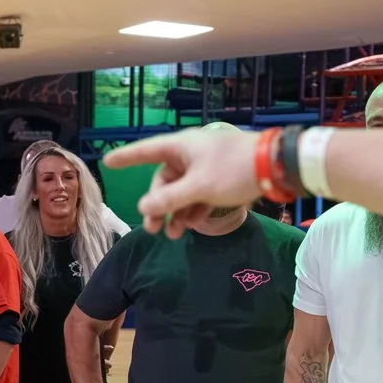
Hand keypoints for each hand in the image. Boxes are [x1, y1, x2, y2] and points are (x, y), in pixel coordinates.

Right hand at [103, 124, 262, 235]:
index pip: (145, 151)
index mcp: (181, 147)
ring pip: (182, 191)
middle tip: (153, 229)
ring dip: (176, 213)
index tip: (108, 161)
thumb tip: (143, 207)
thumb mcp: (198, 187)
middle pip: (164, 180)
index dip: (126, 157)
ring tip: (174, 234)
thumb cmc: (233, 170)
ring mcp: (205, 168)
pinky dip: (192, 210)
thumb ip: (169, 199)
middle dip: (158, 205)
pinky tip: (191, 226)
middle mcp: (190, 155)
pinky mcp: (219, 179)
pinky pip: (197, 195)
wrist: (275, 167)